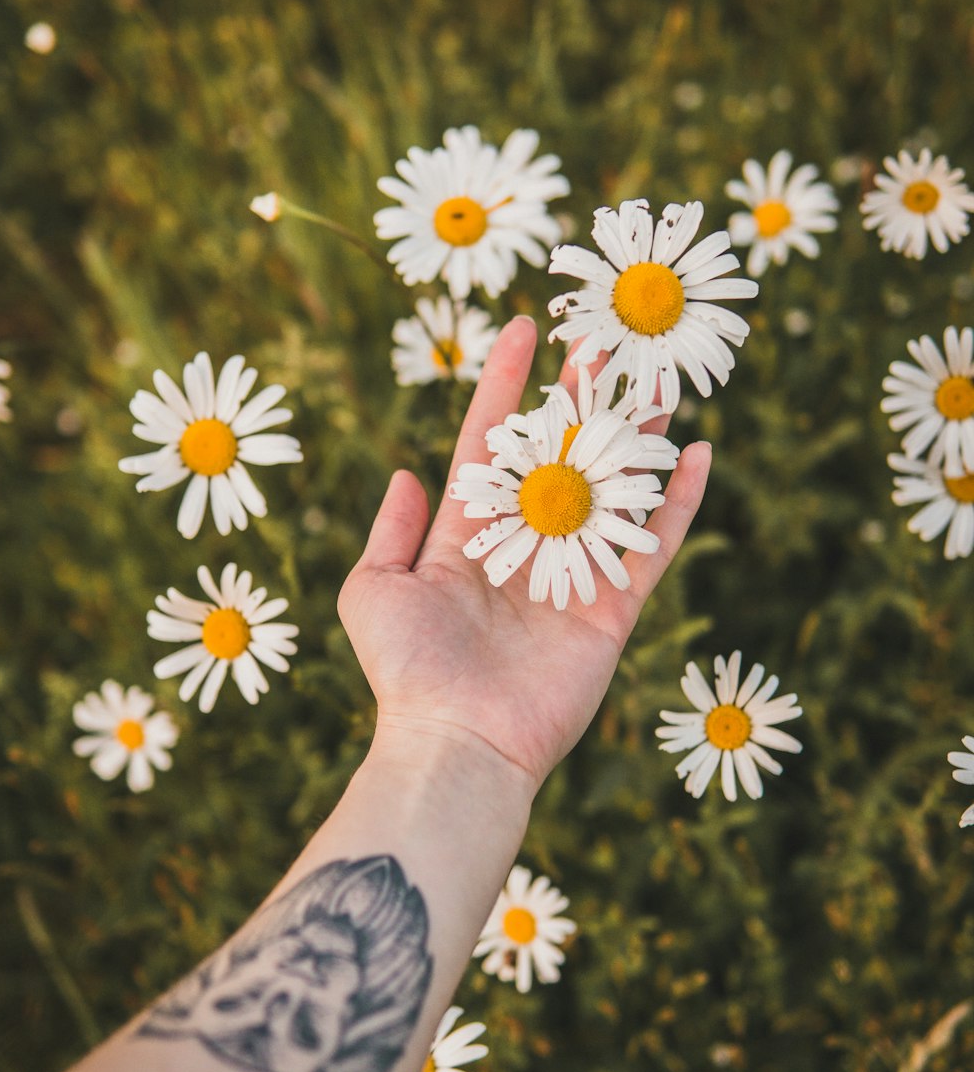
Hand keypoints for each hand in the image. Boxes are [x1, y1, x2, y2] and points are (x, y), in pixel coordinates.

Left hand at [337, 315, 710, 792]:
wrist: (457, 742)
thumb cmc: (406, 670)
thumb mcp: (372, 588)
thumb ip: (390, 530)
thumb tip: (408, 474)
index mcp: (469, 534)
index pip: (490, 442)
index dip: (505, 385)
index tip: (523, 330)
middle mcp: (525, 546)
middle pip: (560, 455)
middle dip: (581, 399)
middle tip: (604, 342)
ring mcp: (573, 575)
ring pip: (612, 489)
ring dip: (635, 436)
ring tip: (658, 380)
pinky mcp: (613, 608)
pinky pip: (654, 545)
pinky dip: (678, 502)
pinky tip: (699, 452)